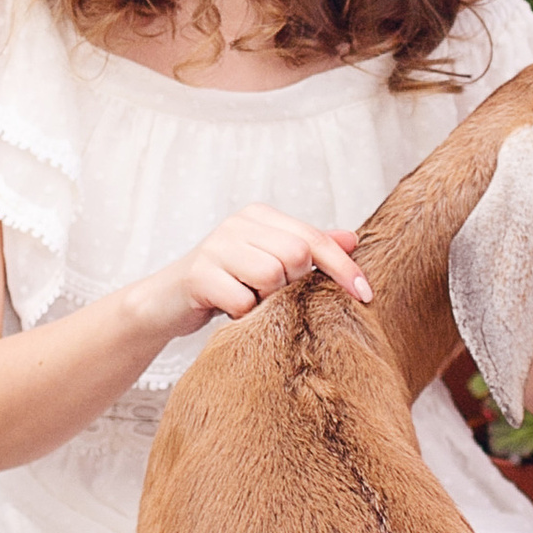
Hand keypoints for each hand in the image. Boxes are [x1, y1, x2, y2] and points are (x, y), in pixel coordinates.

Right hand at [139, 208, 372, 338]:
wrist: (166, 303)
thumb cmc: (226, 284)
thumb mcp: (269, 263)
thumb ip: (309, 251)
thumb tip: (354, 238)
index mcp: (260, 216)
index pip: (314, 238)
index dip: (343, 266)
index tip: (366, 294)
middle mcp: (238, 224)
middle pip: (295, 256)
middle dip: (292, 286)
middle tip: (270, 297)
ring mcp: (216, 246)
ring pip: (271, 277)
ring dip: (266, 301)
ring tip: (249, 302)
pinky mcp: (198, 274)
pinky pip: (242, 301)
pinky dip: (243, 316)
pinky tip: (229, 311)